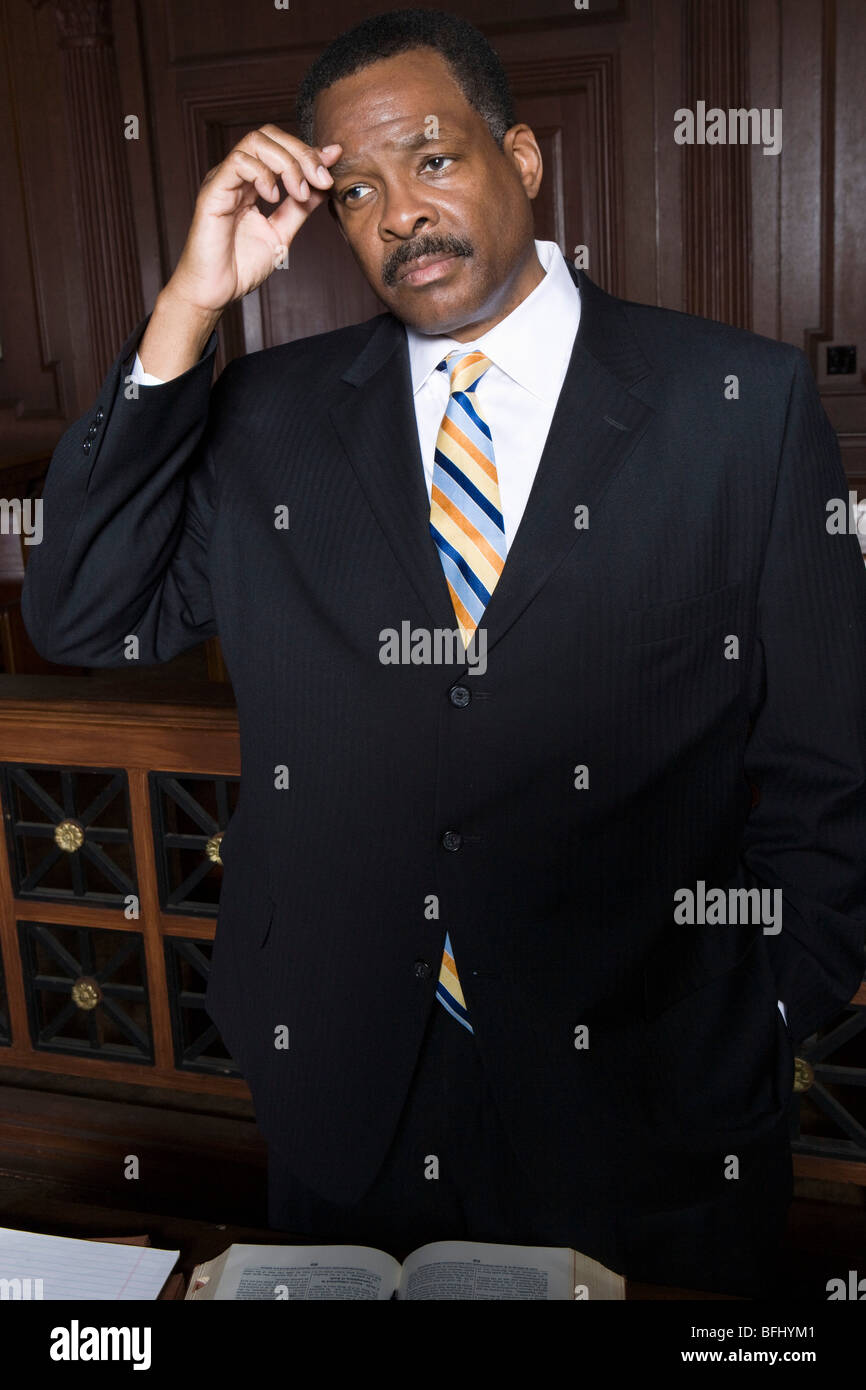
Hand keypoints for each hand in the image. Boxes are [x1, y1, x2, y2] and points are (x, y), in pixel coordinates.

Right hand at [167, 125, 341, 313]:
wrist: (217, 291)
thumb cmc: (241, 266)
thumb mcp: (281, 233)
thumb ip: (300, 209)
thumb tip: (323, 185)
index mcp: (251, 182)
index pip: (281, 148)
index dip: (309, 150)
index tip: (334, 159)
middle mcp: (236, 175)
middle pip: (270, 136)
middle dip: (302, 152)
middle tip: (322, 179)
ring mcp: (224, 180)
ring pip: (256, 141)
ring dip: (287, 163)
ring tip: (298, 193)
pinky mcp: (213, 190)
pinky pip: (239, 162)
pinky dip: (263, 174)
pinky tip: (272, 198)